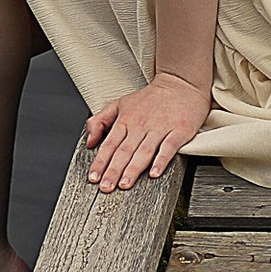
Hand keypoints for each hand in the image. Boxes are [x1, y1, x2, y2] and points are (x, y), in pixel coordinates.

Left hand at [83, 70, 210, 190]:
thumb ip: (100, 121)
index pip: (109, 144)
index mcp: (125, 119)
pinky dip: (161, 160)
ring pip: (143, 151)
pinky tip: (155, 173)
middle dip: (113, 170)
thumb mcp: (120, 103)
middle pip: (124, 151)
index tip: (94, 177)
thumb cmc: (150, 99)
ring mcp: (159, 128)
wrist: (180, 84)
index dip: (100, 162)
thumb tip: (90, 141)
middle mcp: (140, 125)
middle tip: (106, 187)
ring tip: (125, 184)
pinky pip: (168, 147)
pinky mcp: (178, 131)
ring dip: (133, 169)